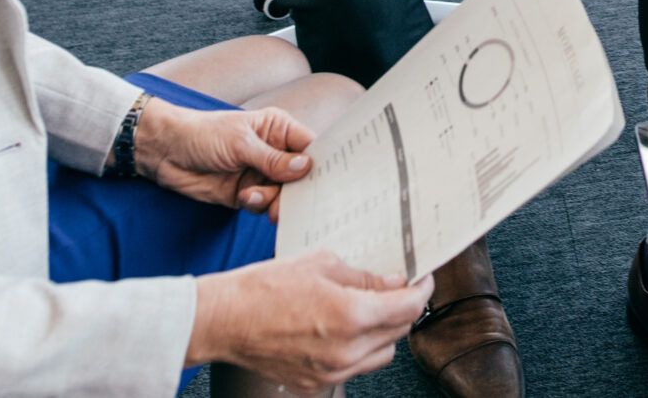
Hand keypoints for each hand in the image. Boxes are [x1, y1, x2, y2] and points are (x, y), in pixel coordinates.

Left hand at [137, 98, 314, 219]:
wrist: (165, 152)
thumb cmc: (202, 134)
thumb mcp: (241, 143)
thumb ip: (273, 159)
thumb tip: (306, 167)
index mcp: (278, 129)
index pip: (310, 147)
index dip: (322, 163)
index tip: (329, 181)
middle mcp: (274, 152)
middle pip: (300, 176)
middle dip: (297, 190)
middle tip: (292, 202)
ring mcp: (260, 174)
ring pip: (282, 194)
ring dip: (273, 200)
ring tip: (255, 197)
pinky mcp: (245, 193)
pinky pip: (262, 205)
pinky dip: (257, 205)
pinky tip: (243, 198)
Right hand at [189, 249, 432, 388]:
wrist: (224, 321)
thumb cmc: (265, 287)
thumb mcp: (321, 264)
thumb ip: (363, 277)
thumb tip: (391, 282)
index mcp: (351, 316)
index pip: (408, 308)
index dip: (422, 290)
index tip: (423, 279)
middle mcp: (346, 351)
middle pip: (399, 332)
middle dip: (403, 308)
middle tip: (397, 289)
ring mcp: (331, 373)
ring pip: (381, 355)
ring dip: (384, 332)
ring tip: (370, 309)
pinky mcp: (316, 384)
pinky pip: (354, 369)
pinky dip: (358, 350)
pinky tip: (343, 330)